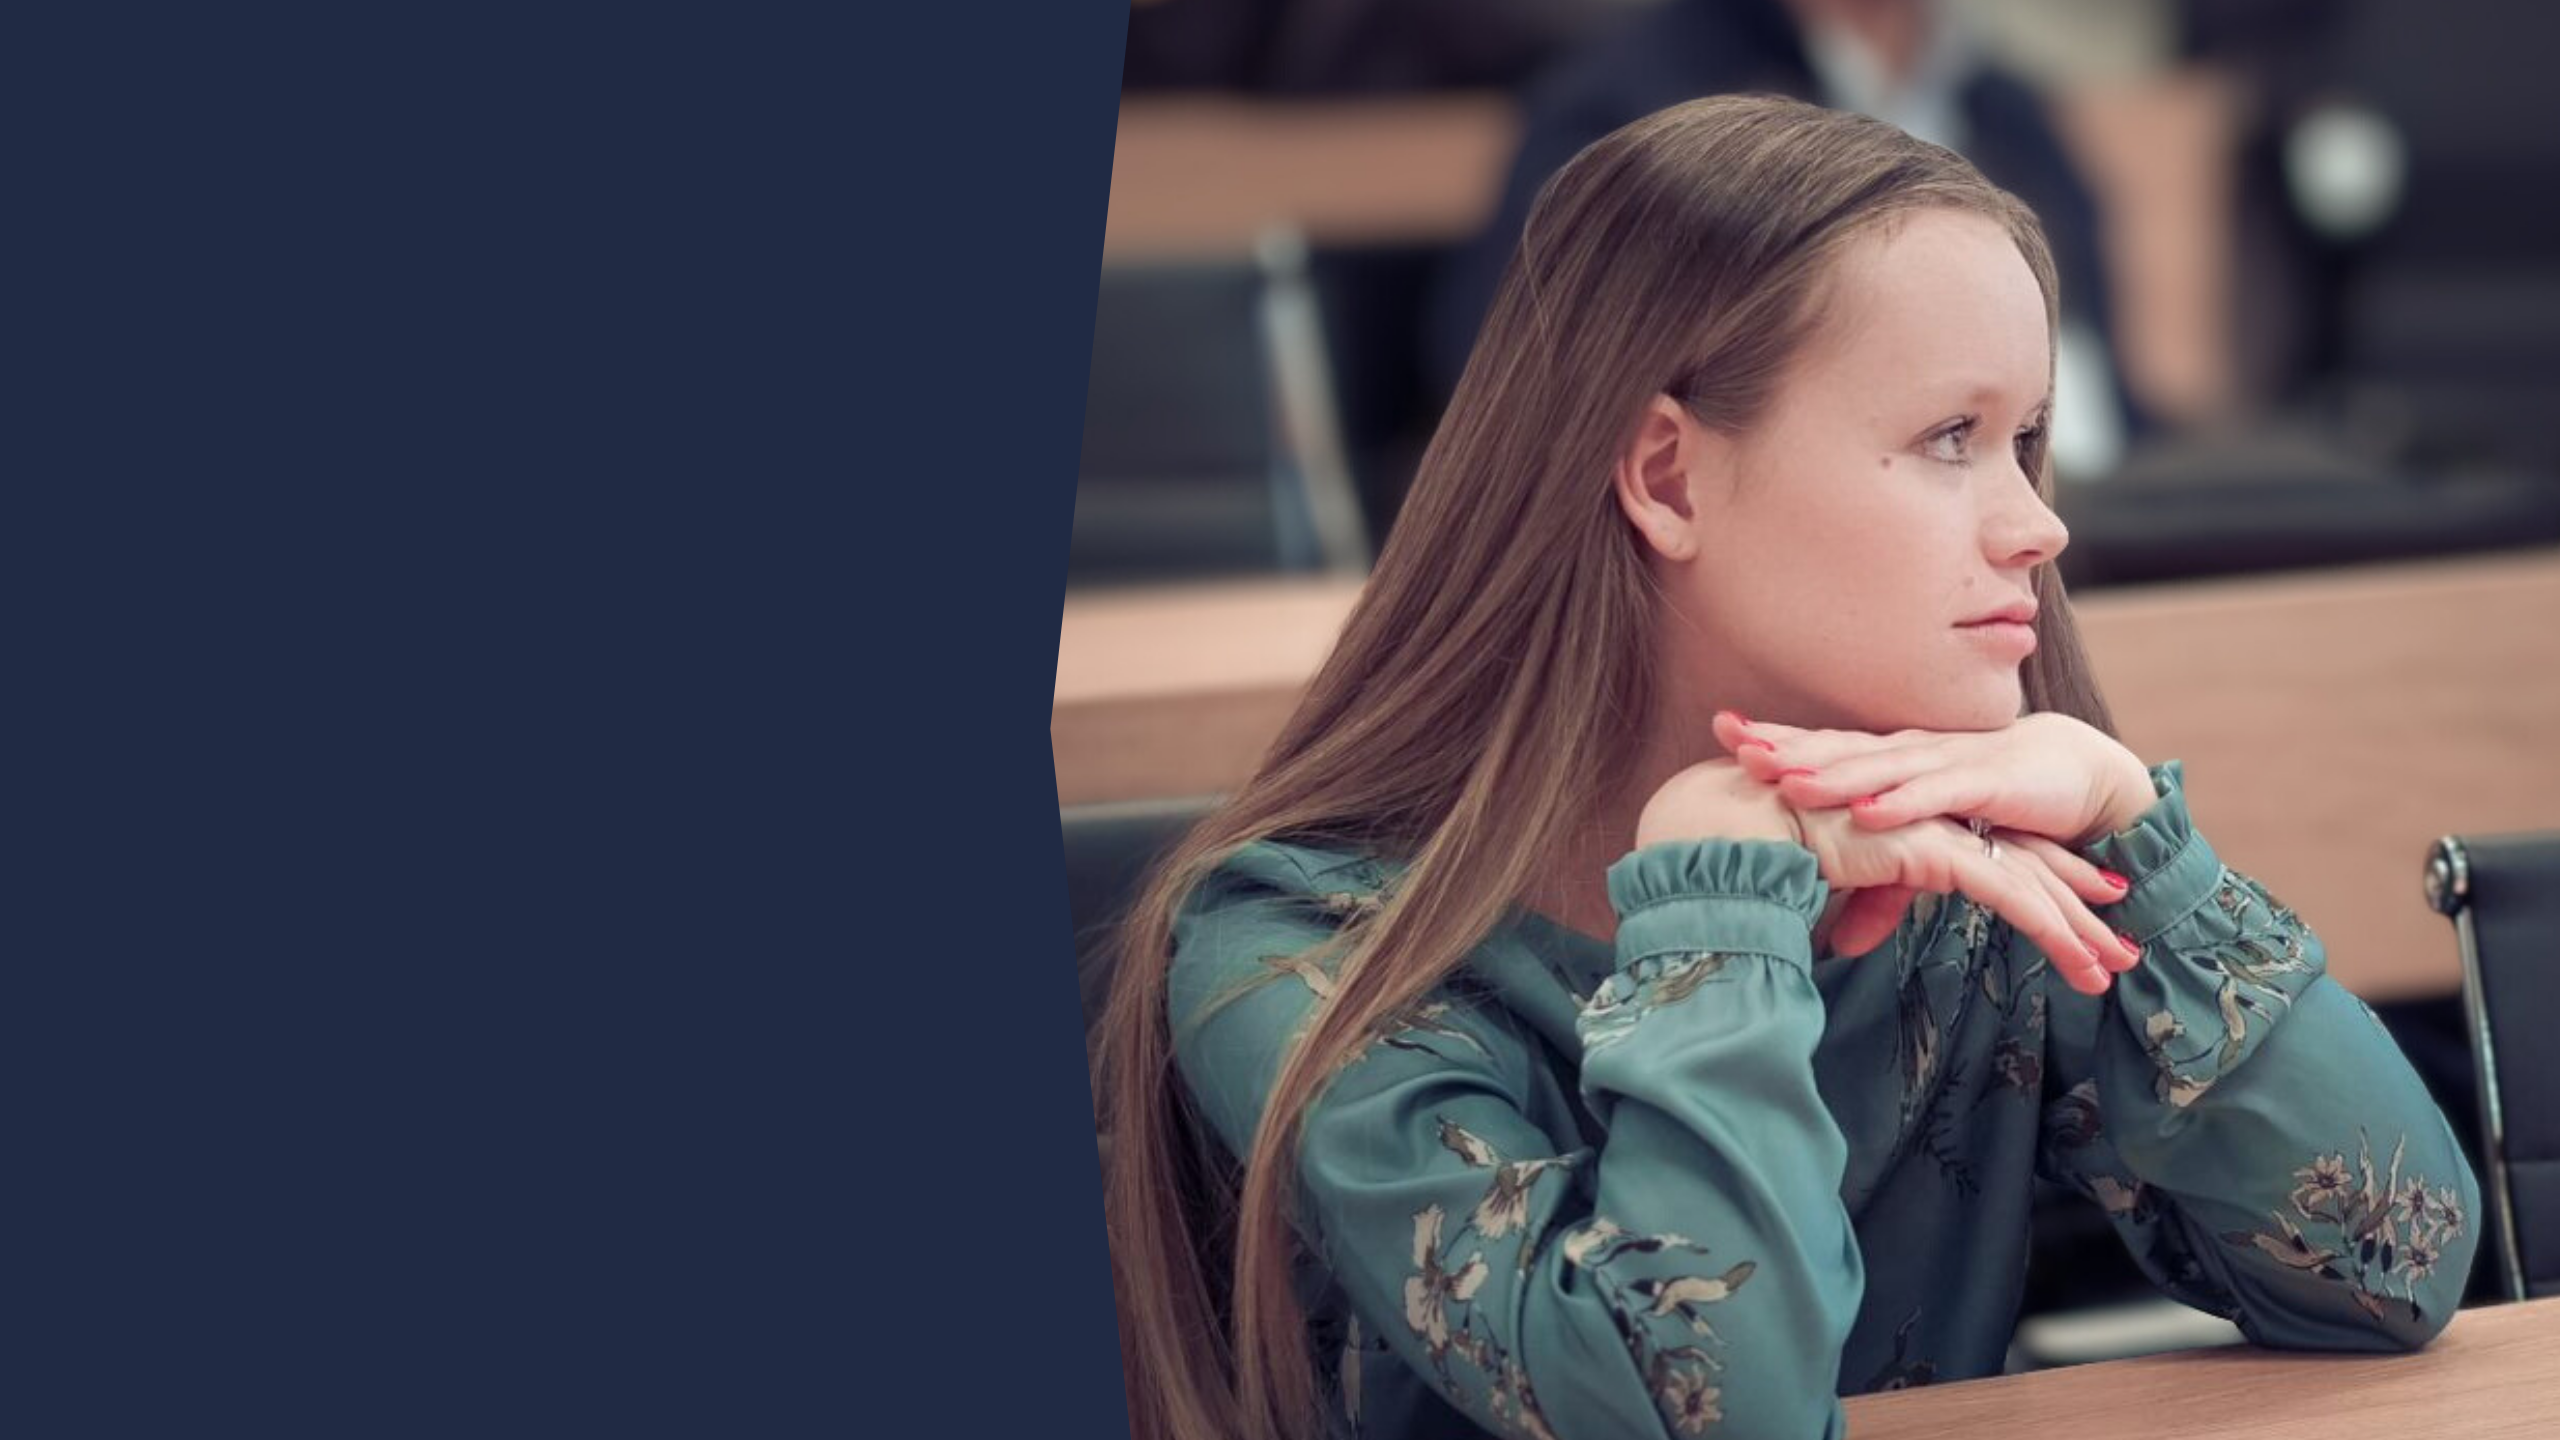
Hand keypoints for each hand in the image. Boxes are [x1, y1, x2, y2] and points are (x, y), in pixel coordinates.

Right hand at [1636, 760, 2139, 993]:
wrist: (1737, 828)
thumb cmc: (1766, 853)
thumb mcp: (1831, 887)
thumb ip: (1858, 908)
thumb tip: (1849, 944)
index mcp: (1915, 825)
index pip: (1990, 855)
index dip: (2036, 884)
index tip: (2077, 919)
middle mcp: (1936, 821)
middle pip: (2025, 865)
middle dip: (2078, 907)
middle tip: (2121, 948)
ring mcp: (1941, 832)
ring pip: (2032, 883)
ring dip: (2080, 929)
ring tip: (2118, 967)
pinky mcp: (1938, 851)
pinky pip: (2013, 897)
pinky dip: (2056, 929)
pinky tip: (2087, 962)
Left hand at [1712, 711, 2158, 849]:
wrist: (2074, 773)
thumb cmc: (1993, 809)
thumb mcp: (1930, 855)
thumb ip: (1886, 892)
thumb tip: (1841, 944)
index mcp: (1892, 762)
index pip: (1825, 748)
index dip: (1778, 739)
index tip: (1722, 732)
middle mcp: (1912, 754)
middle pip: (1840, 749)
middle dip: (1788, 748)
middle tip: (1733, 744)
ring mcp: (1947, 764)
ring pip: (1881, 768)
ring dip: (1834, 774)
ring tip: (1784, 780)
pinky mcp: (1988, 784)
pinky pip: (1938, 794)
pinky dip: (1903, 803)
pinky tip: (1868, 811)